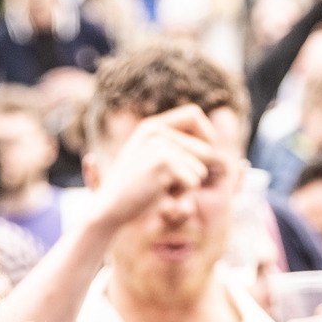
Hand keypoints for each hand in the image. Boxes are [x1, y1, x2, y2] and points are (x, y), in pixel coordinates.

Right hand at [85, 104, 222, 232]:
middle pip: (204, 148)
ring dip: (186, 187)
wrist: (109, 208)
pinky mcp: (164, 163)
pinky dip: (181, 195)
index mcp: (151, 126)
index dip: (205, 132)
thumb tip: (212, 143)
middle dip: (195, 171)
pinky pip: (193, 182)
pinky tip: (160, 195)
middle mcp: (156, 130)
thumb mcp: (149, 160)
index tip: (204, 151)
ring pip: (200, 169)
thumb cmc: (134, 188)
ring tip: (160, 189)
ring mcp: (159, 145)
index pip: (193, 114)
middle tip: (168, 183)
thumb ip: (173, 146)